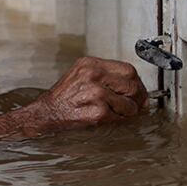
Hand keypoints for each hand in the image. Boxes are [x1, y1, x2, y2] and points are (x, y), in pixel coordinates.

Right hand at [21, 56, 148, 133]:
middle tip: (138, 106)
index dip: (138, 83)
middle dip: (138, 98)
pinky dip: (117, 121)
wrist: (46, 113)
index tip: (140, 92)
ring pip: (129, 104)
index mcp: (90, 64)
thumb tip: (136, 89)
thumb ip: (107, 78)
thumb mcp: (82, 76)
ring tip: (117, 113)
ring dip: (128, 112)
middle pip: (132, 85)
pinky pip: (119, 118)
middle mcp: (93, 76)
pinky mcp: (97, 112)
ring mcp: (96, 94)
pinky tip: (106, 119)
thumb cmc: (64, 97)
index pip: (127, 69)